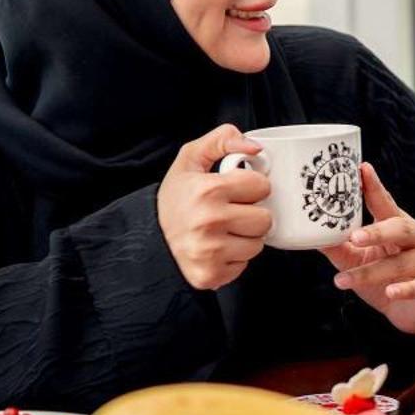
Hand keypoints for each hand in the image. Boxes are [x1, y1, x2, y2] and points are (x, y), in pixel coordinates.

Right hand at [157, 124, 271, 289]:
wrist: (148, 237)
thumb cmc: (175, 198)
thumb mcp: (190, 159)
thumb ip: (222, 140)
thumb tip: (256, 148)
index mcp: (207, 190)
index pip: (262, 186)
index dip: (251, 187)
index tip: (235, 190)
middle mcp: (209, 221)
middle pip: (265, 218)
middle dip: (251, 213)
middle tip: (230, 212)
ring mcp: (210, 251)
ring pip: (258, 244)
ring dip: (245, 237)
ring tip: (223, 231)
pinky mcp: (211, 274)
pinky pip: (244, 265)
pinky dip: (234, 258)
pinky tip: (217, 248)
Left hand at [322, 162, 414, 334]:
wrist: (411, 311)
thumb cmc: (385, 278)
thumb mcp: (359, 260)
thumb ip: (340, 247)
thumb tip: (309, 233)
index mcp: (399, 224)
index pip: (386, 203)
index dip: (375, 187)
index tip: (363, 169)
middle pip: (400, 228)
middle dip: (377, 232)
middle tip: (354, 236)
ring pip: (402, 263)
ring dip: (372, 272)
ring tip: (344, 280)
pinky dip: (404, 289)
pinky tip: (390, 292)